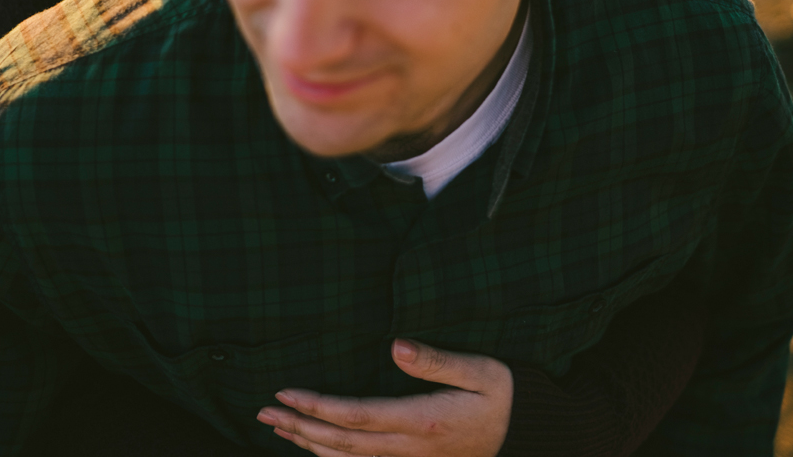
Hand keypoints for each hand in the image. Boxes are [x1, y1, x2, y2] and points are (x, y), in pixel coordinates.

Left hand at [256, 338, 512, 456]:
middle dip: (299, 426)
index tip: (286, 391)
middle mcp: (410, 448)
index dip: (317, 406)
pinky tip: (314, 449)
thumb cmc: (504, 395)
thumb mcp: (479, 370)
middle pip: (341, 444)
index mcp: (421, 421)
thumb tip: (395, 346)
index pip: (355, 416)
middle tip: (264, 410)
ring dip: (308, 445)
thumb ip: (436, 360)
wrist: (528, 433)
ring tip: (278, 427)